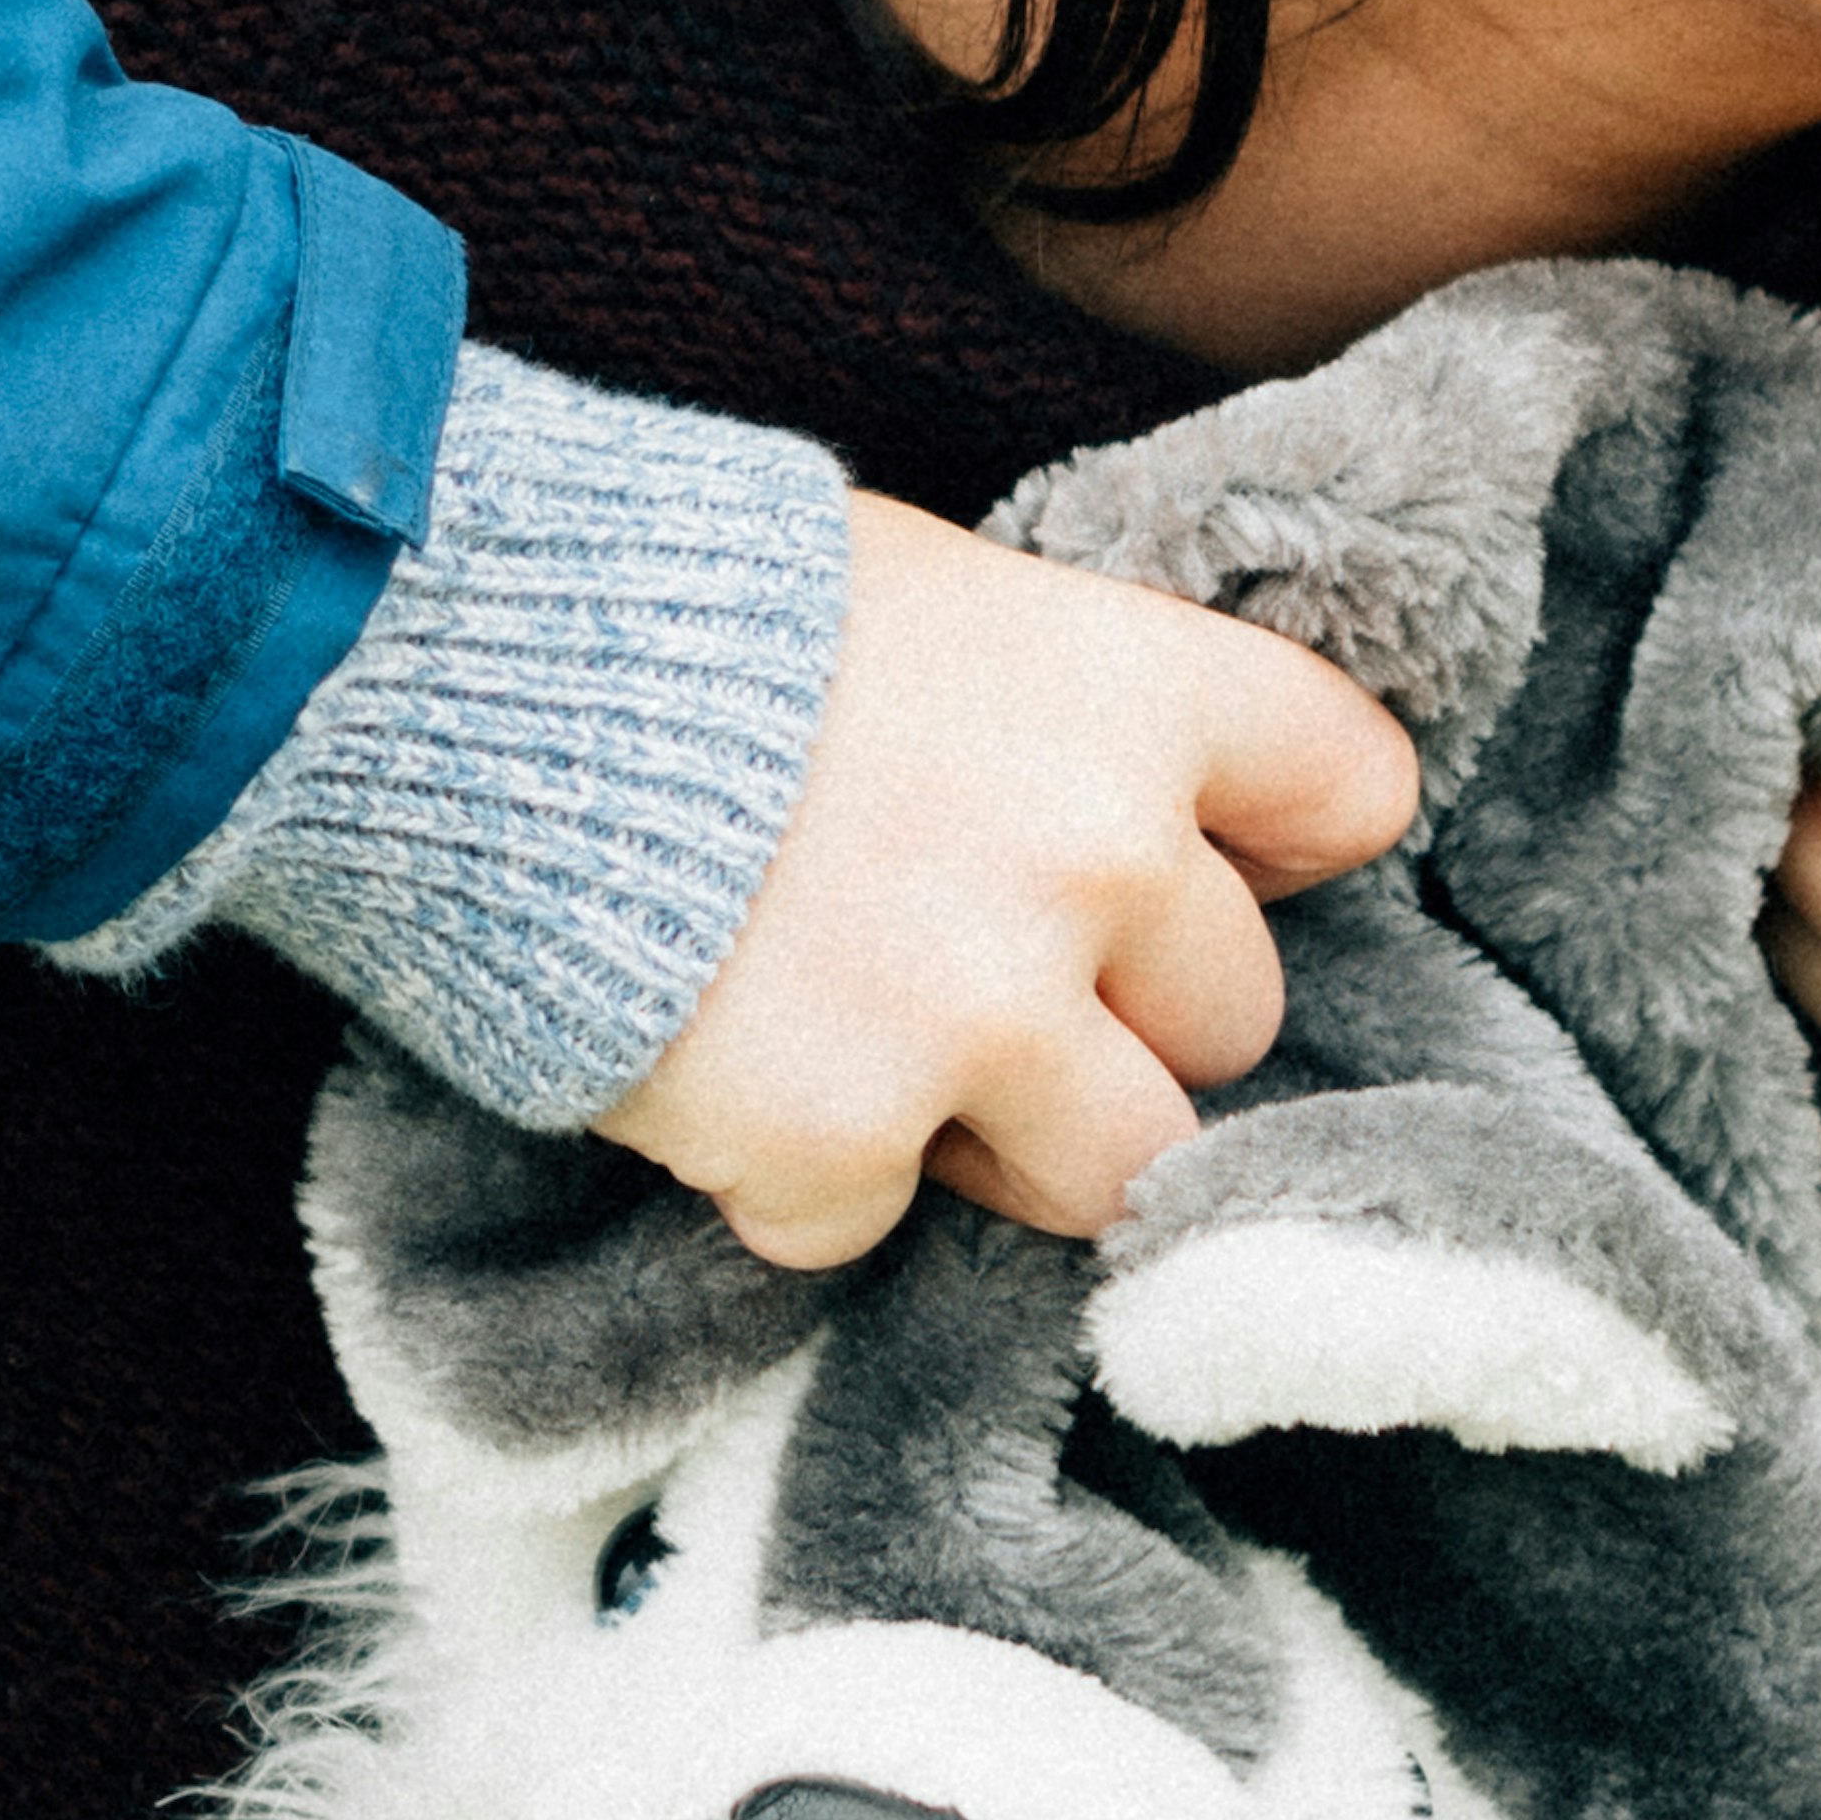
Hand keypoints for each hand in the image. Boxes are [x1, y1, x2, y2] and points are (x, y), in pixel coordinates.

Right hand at [593, 498, 1413, 1268]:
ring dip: (1012, 1135)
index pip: (1354, 793)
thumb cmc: (700, 612)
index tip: (1199, 862)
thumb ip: (1070, 714)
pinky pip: (877, 1223)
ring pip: (1120, 1168)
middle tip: (977, 965)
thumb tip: (1159, 814)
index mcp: (1136, 694)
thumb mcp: (936, 596)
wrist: (466, 672)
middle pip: (1236, 1016)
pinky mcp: (838, 1142)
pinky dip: (804, 1177)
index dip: (1271, 848)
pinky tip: (724, 1067)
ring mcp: (976, 1015)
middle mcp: (1096, 859)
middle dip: (1124, 1013)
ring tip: (877, 1046)